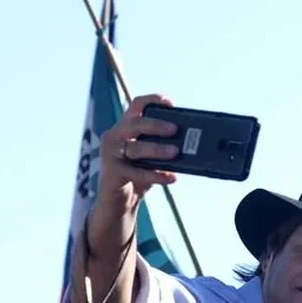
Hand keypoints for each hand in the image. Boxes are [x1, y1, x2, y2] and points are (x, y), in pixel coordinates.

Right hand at [98, 93, 180, 208]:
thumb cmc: (137, 175)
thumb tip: (190, 144)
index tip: (169, 103)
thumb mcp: (152, 158)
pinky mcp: (113, 172)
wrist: (119, 202)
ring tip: (175, 152)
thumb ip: (164, 147)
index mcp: (126, 128)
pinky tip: (171, 177)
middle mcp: (115, 136)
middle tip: (174, 129)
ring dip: (157, 149)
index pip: (136, 106)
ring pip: (135, 148)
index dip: (152, 100)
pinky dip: (156, 175)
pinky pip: (137, 172)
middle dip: (156, 125)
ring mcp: (111, 154)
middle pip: (135, 124)